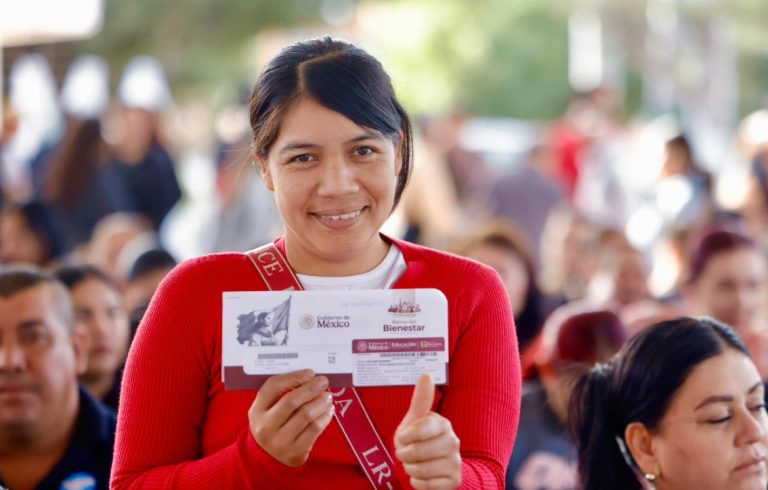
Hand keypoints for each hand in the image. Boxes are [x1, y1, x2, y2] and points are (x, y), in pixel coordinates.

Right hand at [249, 369, 334, 466]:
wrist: (266, 458)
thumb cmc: (271, 425)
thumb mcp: (266, 409)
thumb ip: (281, 393)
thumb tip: (308, 377)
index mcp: (257, 411)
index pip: (273, 387)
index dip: (293, 377)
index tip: (309, 372)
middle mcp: (266, 426)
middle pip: (291, 401)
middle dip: (311, 388)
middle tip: (323, 381)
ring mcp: (280, 441)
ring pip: (306, 415)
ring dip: (321, 402)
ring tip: (327, 396)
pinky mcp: (296, 452)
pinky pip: (315, 429)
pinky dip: (325, 416)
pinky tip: (328, 410)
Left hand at [394, 374, 461, 488]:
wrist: (433, 467)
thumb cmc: (419, 441)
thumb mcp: (415, 420)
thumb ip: (421, 400)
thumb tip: (427, 374)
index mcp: (442, 424)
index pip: (420, 429)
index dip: (406, 436)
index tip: (403, 438)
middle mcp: (453, 441)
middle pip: (418, 452)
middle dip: (405, 455)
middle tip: (406, 454)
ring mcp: (455, 462)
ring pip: (422, 470)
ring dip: (411, 469)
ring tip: (414, 464)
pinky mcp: (454, 480)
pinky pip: (427, 485)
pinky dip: (418, 483)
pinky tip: (422, 477)